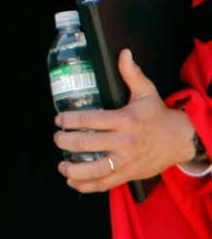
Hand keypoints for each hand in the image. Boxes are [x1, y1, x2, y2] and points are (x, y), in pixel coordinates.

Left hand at [55, 48, 199, 192]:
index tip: (59, 120)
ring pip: (94, 169)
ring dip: (73, 169)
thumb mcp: (146, 92)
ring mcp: (126, 161)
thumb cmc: (158, 116)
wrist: (181, 140)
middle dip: (66, 141)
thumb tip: (123, 53)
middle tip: (57, 138)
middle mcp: (124, 142)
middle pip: (87, 144)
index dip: (70, 120)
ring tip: (62, 164)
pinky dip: (87, 185)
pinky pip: (105, 184)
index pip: (91, 120)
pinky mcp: (128, 174)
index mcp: (125, 120)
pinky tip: (73, 181)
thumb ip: (131, 74)